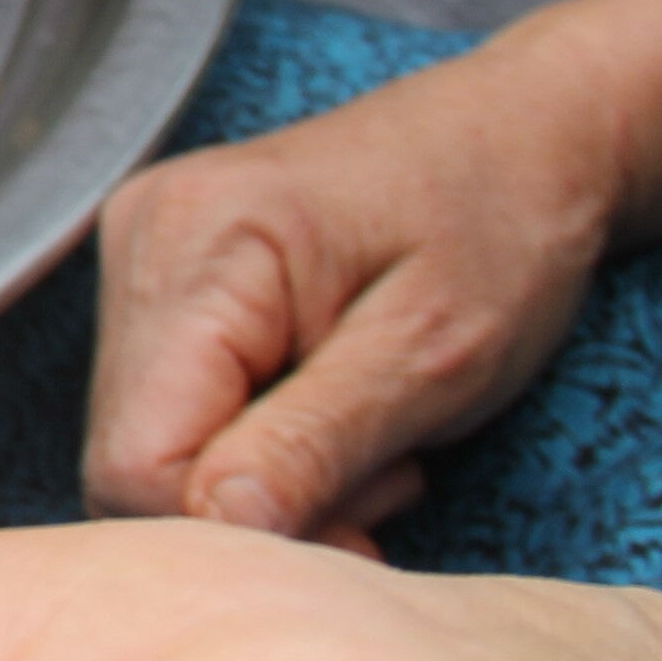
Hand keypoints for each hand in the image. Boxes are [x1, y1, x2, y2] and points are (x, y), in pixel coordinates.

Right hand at [80, 36, 636, 544]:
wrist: (529, 134)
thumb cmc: (502, 227)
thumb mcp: (431, 353)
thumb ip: (314, 444)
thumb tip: (219, 526)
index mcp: (198, 241)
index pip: (136, 459)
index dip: (239, 524)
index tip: (365, 521)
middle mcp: (143, 238)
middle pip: (132, 456)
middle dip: (259, 503)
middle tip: (387, 475)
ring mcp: (145, 255)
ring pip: (152, 443)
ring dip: (264, 477)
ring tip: (372, 433)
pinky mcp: (166, 279)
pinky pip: (174, 409)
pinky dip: (256, 442)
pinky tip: (333, 407)